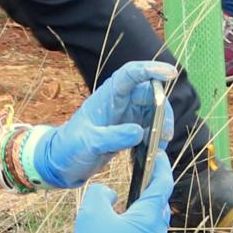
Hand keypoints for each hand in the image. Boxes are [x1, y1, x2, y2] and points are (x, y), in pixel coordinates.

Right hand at [13, 140, 173, 232]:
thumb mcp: (91, 213)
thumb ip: (101, 194)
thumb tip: (111, 195)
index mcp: (149, 218)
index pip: (162, 185)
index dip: (161, 167)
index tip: (159, 155)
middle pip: (159, 209)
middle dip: (150, 198)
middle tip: (137, 188)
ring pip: (153, 232)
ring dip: (141, 223)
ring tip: (122, 220)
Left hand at [29, 60, 174, 188]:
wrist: (61, 163)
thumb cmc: (70, 148)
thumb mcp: (89, 143)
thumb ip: (113, 137)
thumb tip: (139, 132)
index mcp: (107, 96)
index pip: (131, 74)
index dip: (151, 69)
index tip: (170, 73)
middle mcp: (119, 102)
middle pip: (149, 94)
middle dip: (162, 109)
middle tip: (166, 133)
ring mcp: (124, 116)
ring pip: (152, 111)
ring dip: (161, 126)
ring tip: (161, 146)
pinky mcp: (127, 131)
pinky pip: (149, 128)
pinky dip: (155, 138)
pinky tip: (155, 152)